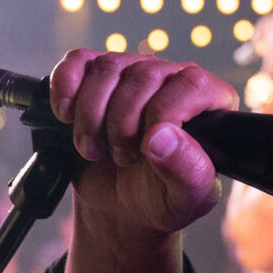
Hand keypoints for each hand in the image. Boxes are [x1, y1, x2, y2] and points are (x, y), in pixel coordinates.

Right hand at [46, 50, 240, 239]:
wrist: (122, 210)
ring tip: (96, 149)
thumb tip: (163, 137)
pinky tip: (67, 117)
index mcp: (207, 100)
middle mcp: (170, 78)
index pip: (190, 84)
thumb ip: (188, 171)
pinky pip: (77, 63)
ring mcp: (131, 73)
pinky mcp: (94, 77)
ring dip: (91, 117)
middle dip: (122, 126)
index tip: (147, 149)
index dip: (162, 115)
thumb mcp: (186, 198)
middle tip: (122, 158)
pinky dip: (64, 88)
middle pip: (141, 76)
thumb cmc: (162, 198)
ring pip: (106, 68)